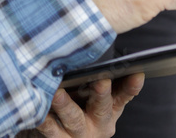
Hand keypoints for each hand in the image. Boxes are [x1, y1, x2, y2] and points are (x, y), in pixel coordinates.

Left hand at [20, 74, 144, 137]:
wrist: (61, 135)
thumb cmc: (79, 105)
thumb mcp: (95, 95)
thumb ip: (101, 75)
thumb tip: (102, 46)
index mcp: (111, 108)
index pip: (125, 94)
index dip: (132, 85)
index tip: (137, 72)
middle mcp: (98, 122)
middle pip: (102, 107)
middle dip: (102, 93)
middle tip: (100, 80)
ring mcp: (79, 132)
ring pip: (74, 118)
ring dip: (66, 105)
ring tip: (57, 92)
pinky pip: (50, 129)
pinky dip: (45, 118)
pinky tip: (39, 107)